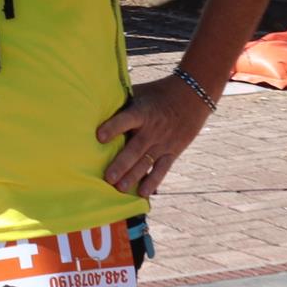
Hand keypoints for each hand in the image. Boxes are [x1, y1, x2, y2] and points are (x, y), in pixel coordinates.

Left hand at [96, 74, 215, 197]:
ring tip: (120, 188)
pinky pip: (162, 169)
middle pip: (135, 148)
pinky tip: (143, 193)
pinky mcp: (173, 152)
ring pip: (146, 162)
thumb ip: (121, 103)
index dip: (113, 127)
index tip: (99, 137)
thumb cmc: (157, 93)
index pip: (125, 119)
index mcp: (142, 112)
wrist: (192, 96)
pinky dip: (153, 181)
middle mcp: (152, 129)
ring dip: (133, 176)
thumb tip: (94, 106)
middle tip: (107, 178)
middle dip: (121, 164)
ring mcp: (163, 142)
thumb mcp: (140, 93)